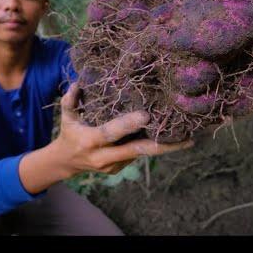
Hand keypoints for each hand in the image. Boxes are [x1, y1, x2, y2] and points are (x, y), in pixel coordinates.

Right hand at [53, 82, 194, 175]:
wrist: (66, 163)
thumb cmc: (69, 133)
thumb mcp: (66, 116)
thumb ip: (70, 100)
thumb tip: (78, 82)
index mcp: (90, 141)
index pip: (111, 132)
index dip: (128, 125)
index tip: (146, 115)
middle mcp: (103, 157)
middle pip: (137, 151)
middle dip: (163, 145)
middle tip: (186, 137)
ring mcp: (113, 166)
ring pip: (142, 154)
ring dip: (163, 146)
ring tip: (186, 136)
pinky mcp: (119, 169)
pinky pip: (138, 156)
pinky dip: (152, 146)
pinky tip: (169, 138)